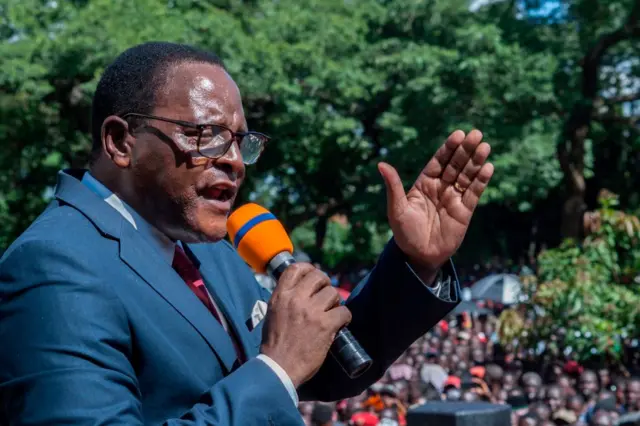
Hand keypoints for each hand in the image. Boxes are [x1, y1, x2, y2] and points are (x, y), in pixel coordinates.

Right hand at [260, 263, 350, 387]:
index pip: (296, 268)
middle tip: (326, 297)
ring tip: (331, 314)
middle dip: (325, 285)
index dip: (309, 269)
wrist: (278, 368)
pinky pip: (344, 312)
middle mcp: (295, 299)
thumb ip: (285, 300)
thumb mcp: (273, 314)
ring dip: (335, 303)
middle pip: (318, 276)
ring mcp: (311, 311)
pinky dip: (345, 318)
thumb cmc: (275, 345)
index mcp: (280, 296)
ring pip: (333, 293)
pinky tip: (340, 324)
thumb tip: (301, 290)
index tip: (314, 276)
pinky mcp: (325, 325)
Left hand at [378, 130, 493, 273]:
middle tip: (476, 134)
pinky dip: (481, 181)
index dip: (448, 148)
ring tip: (485, 146)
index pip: (438, 161)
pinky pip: (474, 193)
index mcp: (424, 184)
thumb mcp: (397, 209)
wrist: (419, 256)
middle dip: (465, 150)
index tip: (458, 134)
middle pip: (455, 165)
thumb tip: (381, 164)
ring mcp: (454, 198)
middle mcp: (441, 187)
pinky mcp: (465, 211)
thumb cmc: (404, 233)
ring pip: (467, 176)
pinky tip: (488, 168)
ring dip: (476, 161)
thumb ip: (393, 186)